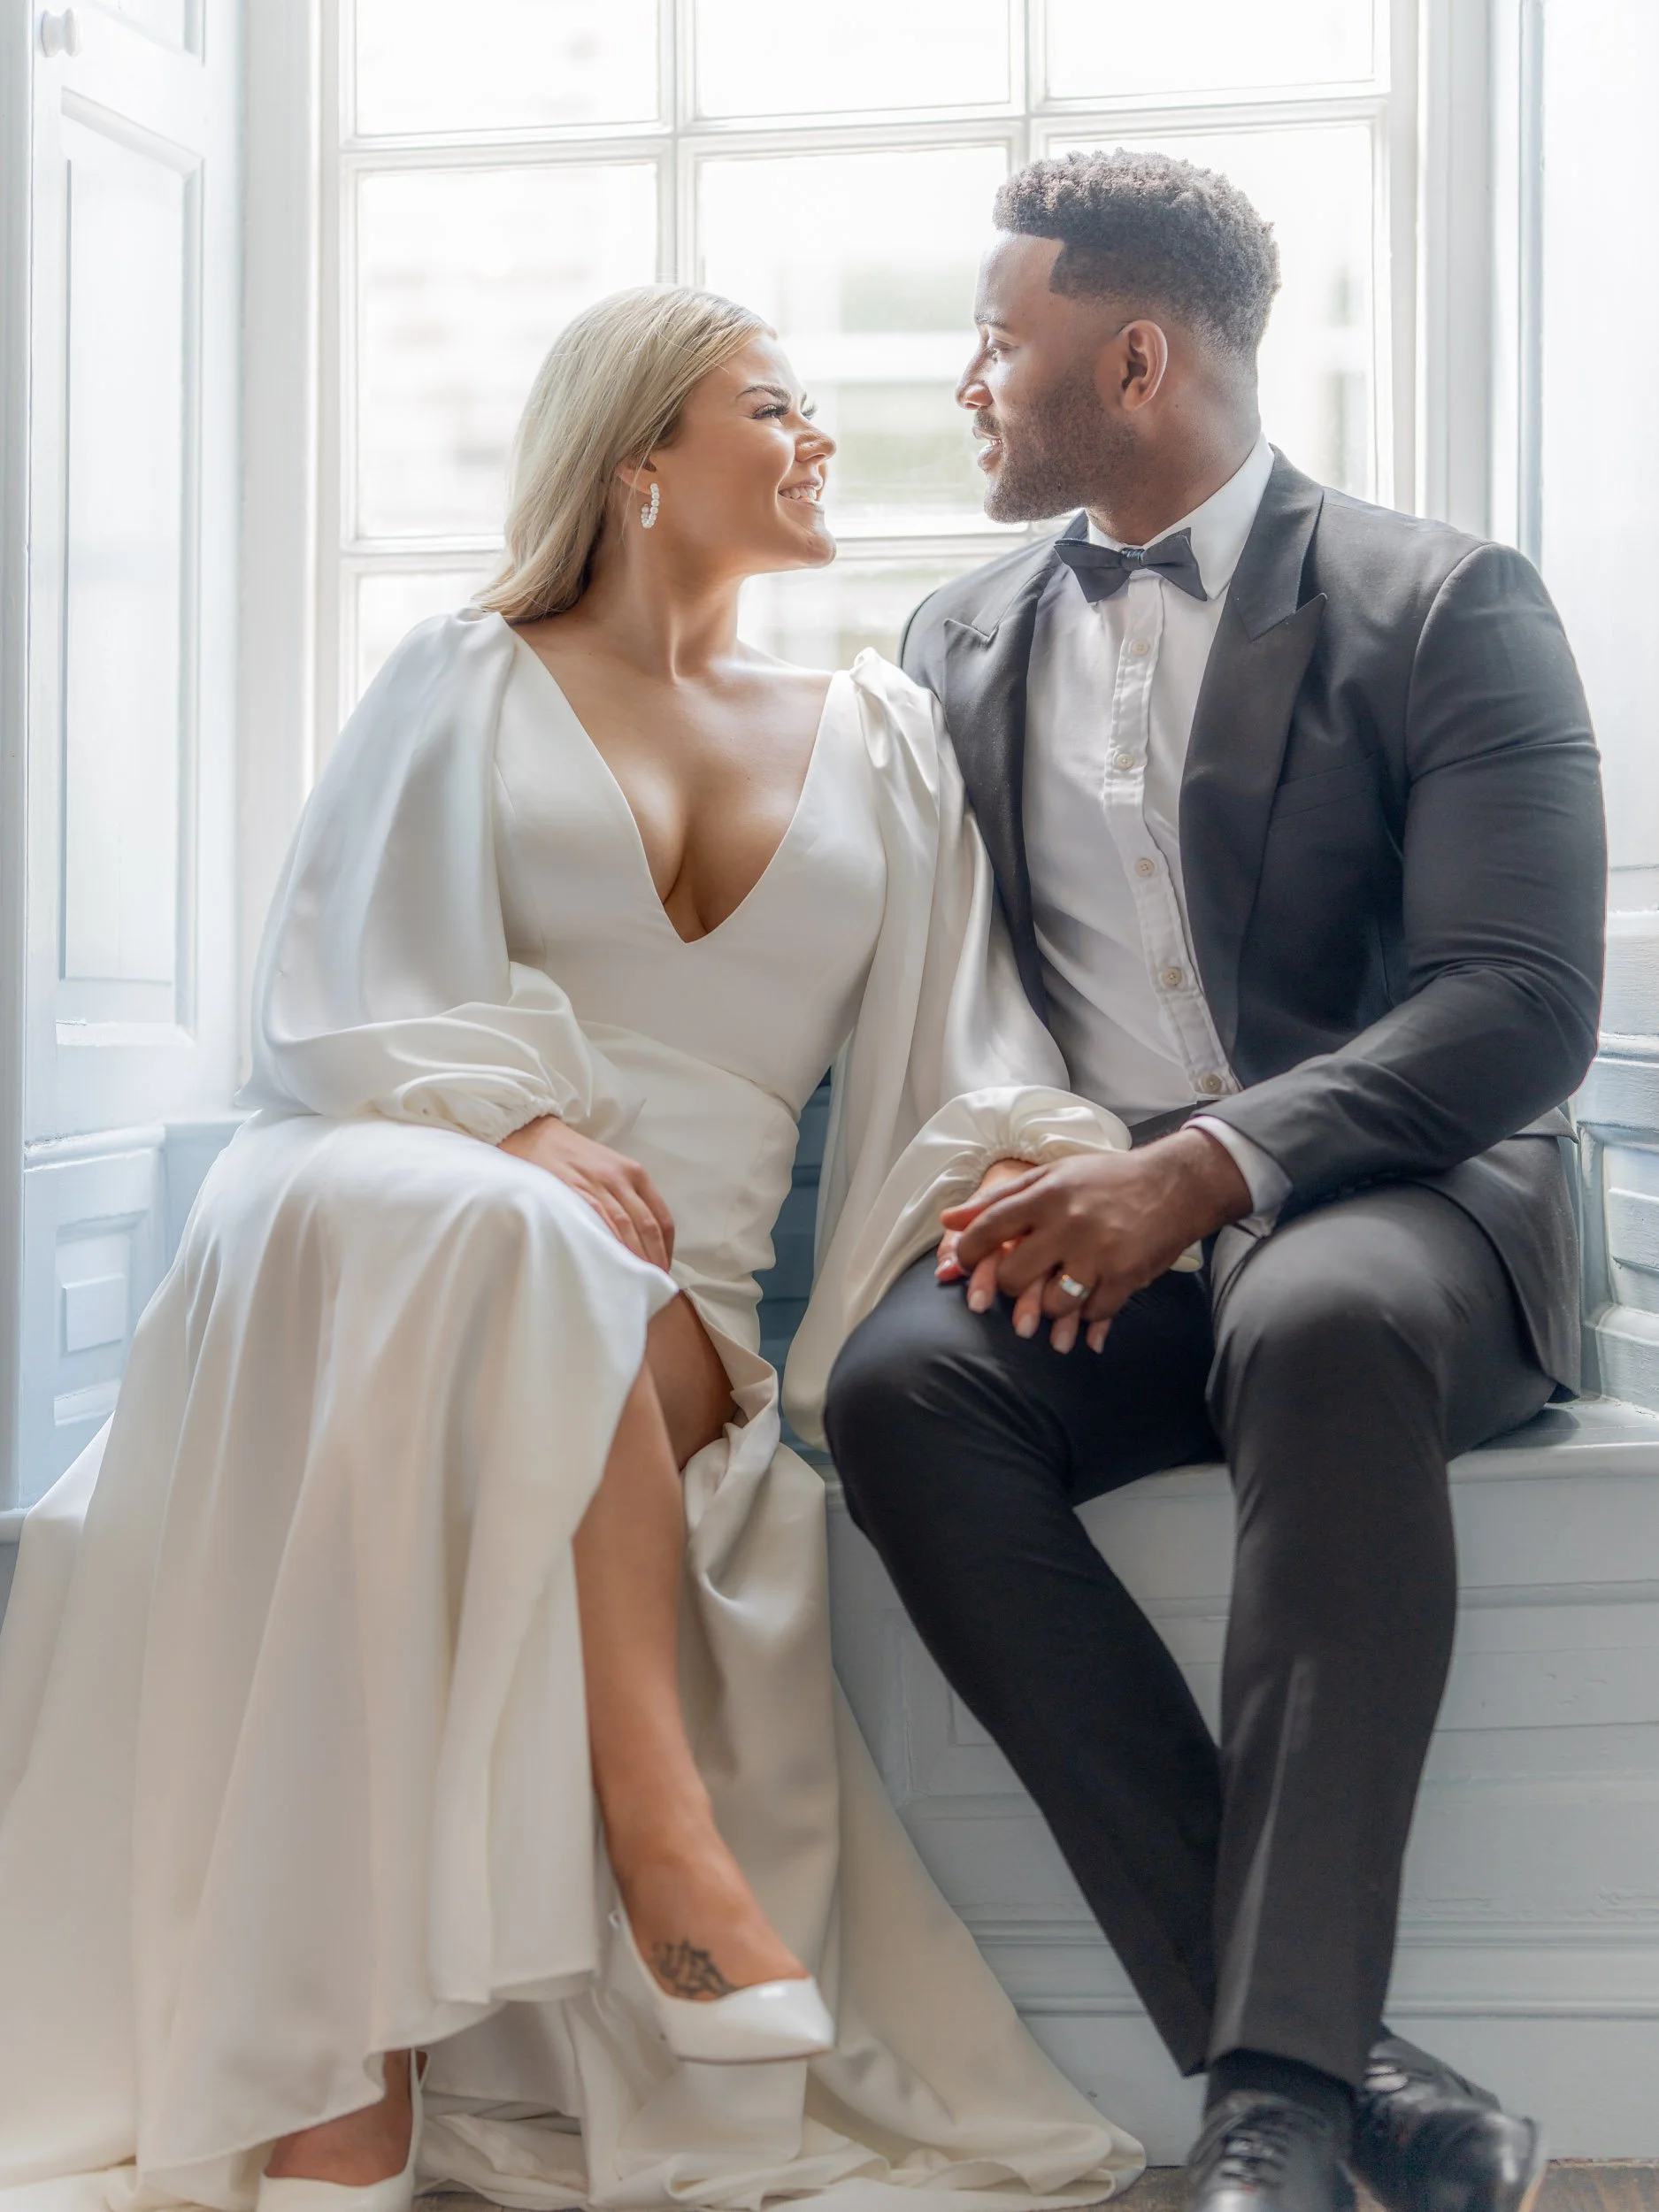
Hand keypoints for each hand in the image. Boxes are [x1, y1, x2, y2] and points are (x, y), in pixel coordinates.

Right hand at [500, 1115, 674, 1269]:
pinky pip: (599, 1223)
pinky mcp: (574, 1192)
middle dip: (654, 1260)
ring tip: (635, 1285)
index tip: (663, 1271)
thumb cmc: (571, 1157)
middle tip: (652, 1285)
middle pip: (648, 1227)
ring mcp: (597, 1185)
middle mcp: (621, 1179)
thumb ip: (625, 1197)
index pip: (661, 1218)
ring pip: (627, 1228)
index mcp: (634, 1173)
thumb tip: (639, 1238)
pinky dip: (610, 1247)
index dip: (666, 1249)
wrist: (533, 1132)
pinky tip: (612, 1266)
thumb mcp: (608, 1169)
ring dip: (634, 1259)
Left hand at [941, 1129, 1250, 1352]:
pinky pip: (1093, 1312)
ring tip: (1056, 1295)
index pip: (989, 1227)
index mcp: (1047, 1193)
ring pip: (1053, 1304)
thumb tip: (948, 1220)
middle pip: (1014, 1276)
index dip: (966, 1253)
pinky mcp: (1126, 1275)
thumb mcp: (1050, 1177)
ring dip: (1049, 1307)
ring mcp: (1099, 1252)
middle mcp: (1069, 1223)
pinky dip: (1088, 1314)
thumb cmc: (1106, 1180)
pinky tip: (1090, 1300)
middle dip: (1008, 1287)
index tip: (960, 1266)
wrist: (1175, 1185)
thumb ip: (999, 1199)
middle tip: (1017, 1284)